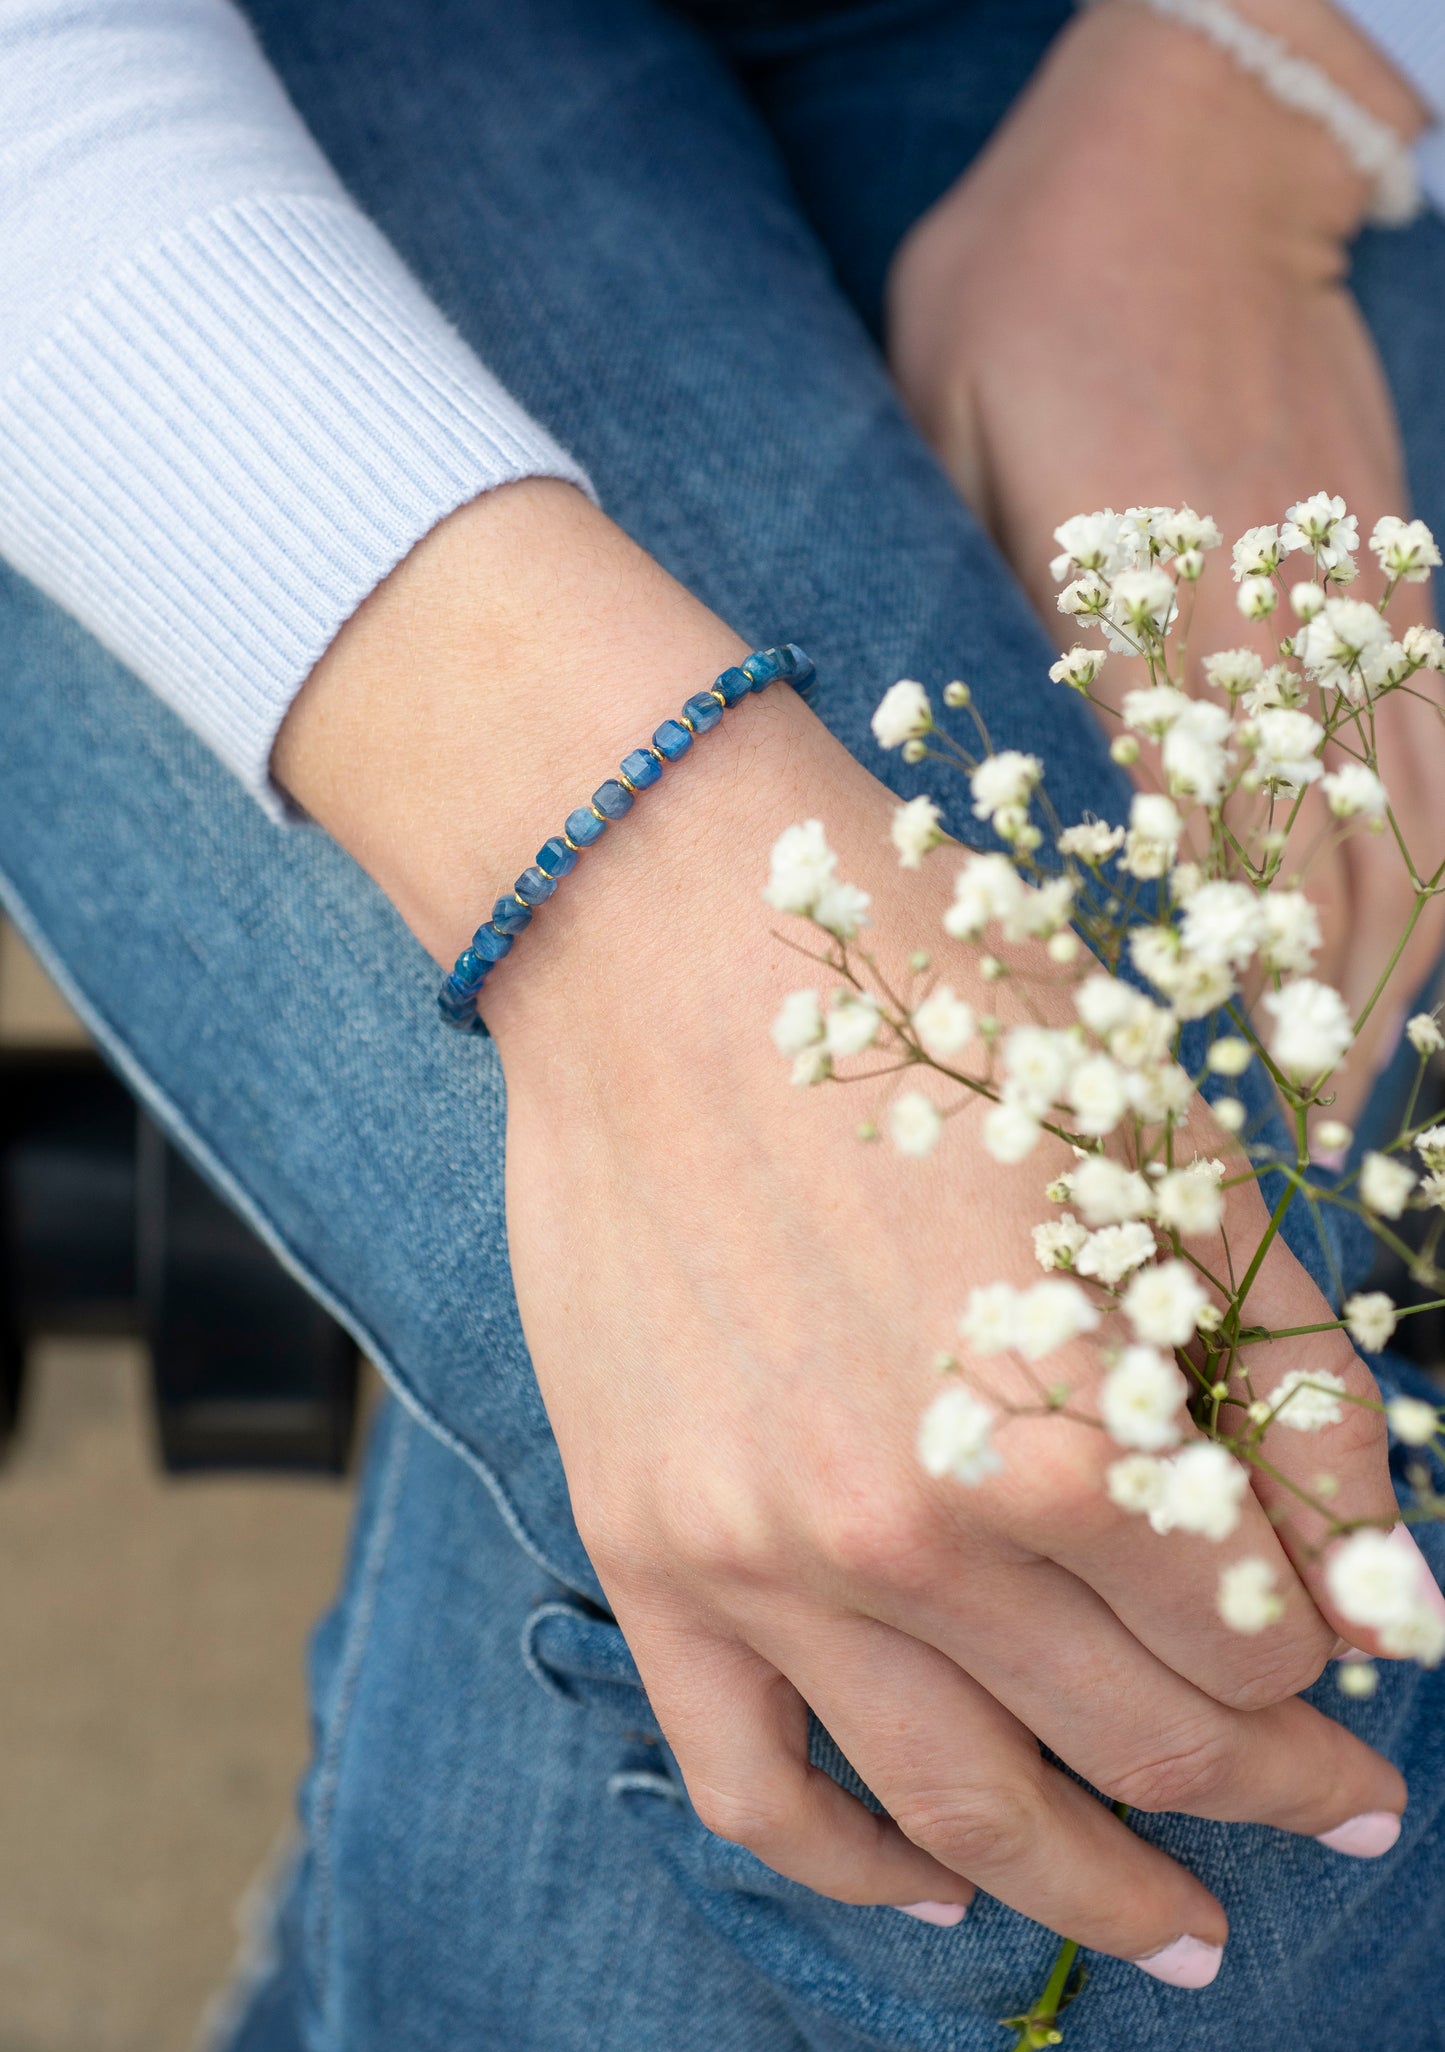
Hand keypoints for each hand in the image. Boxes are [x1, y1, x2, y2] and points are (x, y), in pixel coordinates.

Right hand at [277, 480, 1406, 1977]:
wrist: (659, 942)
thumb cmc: (934, 1017)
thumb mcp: (1165, 1163)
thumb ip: (1296, 1390)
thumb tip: (1378, 1591)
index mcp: (1064, 1425)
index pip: (1252, 1644)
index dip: (1329, 1692)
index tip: (1360, 1712)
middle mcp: (914, 1528)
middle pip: (1139, 1743)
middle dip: (1264, 1798)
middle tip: (1327, 1823)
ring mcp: (763, 1560)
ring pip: (960, 1812)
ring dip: (1095, 1897)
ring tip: (1180, 1937)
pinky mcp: (648, 1556)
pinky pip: (752, 1785)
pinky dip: (853, 1873)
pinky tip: (936, 1899)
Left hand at [885, 0, 1441, 1126]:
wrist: (1180, 148)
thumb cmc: (1019, 294)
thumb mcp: (942, 444)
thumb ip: (976, 614)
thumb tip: (999, 772)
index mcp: (1147, 608)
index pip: (1194, 844)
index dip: (1206, 988)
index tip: (1205, 1102)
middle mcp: (1269, 624)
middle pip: (1325, 860)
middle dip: (1313, 1023)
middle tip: (1291, 1159)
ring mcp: (1348, 597)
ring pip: (1402, 816)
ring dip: (1388, 966)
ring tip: (1358, 1095)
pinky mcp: (1384, 570)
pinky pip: (1430, 738)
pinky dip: (1431, 850)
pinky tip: (1414, 944)